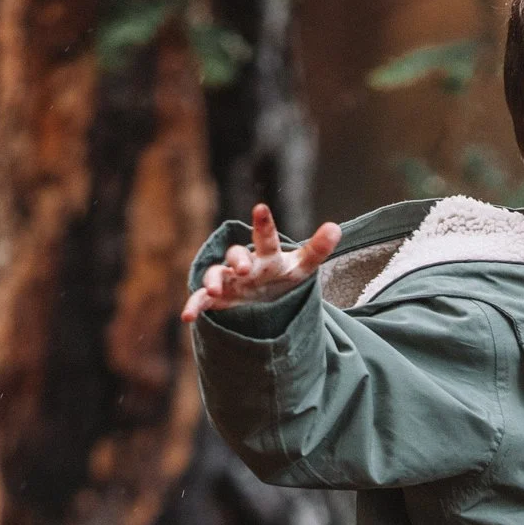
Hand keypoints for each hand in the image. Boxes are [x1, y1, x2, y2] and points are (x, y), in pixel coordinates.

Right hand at [181, 203, 341, 322]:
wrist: (266, 297)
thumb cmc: (283, 277)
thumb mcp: (302, 267)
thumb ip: (317, 250)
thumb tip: (336, 228)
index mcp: (267, 255)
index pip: (265, 238)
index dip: (264, 225)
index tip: (260, 208)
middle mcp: (245, 264)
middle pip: (237, 255)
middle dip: (238, 259)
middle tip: (244, 268)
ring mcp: (228, 280)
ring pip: (216, 274)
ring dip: (213, 279)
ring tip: (214, 288)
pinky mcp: (217, 298)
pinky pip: (202, 300)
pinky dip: (194, 305)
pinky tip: (187, 316)